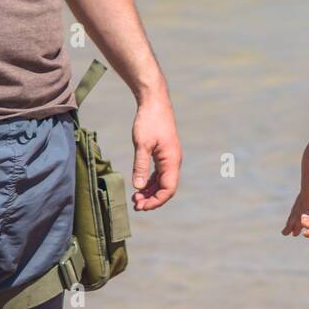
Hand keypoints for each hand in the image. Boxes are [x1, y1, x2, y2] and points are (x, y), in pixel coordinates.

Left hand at [132, 91, 180, 210]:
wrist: (154, 102)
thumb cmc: (149, 121)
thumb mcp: (142, 144)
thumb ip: (140, 166)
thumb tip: (138, 187)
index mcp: (171, 160)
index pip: (168, 189)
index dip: (156, 201)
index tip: (141, 206)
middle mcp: (173, 161)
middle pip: (166, 188)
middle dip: (152, 199)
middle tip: (135, 205)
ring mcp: (169, 158)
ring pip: (162, 182)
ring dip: (150, 192)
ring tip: (136, 198)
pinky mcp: (164, 154)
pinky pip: (160, 173)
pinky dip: (150, 182)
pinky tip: (140, 186)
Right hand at [282, 154, 308, 235]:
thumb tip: (306, 217)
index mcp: (304, 202)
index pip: (298, 217)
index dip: (295, 225)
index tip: (289, 234)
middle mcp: (301, 199)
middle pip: (294, 214)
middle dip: (290, 224)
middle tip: (285, 233)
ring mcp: (303, 194)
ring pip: (296, 209)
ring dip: (293, 217)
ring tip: (291, 223)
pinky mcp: (306, 190)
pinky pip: (300, 203)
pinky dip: (298, 209)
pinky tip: (302, 209)